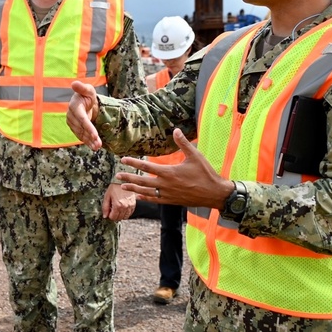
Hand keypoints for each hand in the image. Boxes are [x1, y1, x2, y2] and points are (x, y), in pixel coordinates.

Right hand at [67, 81, 101, 149]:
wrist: (85, 102)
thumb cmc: (87, 95)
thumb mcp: (88, 90)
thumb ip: (83, 87)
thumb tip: (74, 83)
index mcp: (74, 106)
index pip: (81, 119)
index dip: (88, 127)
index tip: (95, 135)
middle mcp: (70, 116)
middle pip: (81, 128)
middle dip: (90, 136)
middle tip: (99, 144)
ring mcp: (71, 123)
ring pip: (81, 134)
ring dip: (89, 141)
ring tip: (98, 147)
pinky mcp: (74, 128)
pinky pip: (80, 136)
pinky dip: (87, 142)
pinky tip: (94, 147)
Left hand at [103, 183, 136, 220]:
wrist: (123, 181)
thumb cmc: (114, 188)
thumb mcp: (107, 196)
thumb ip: (105, 207)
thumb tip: (105, 216)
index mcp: (118, 205)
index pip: (113, 217)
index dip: (109, 215)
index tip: (108, 212)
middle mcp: (125, 207)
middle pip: (119, 218)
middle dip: (114, 216)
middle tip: (112, 210)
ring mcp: (130, 206)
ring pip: (125, 217)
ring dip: (120, 215)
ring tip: (117, 209)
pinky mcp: (133, 204)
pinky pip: (130, 213)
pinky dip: (125, 213)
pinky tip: (122, 208)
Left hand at [116, 129, 232, 208]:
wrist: (214, 193)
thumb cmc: (206, 173)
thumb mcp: (195, 156)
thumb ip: (183, 143)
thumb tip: (175, 130)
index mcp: (169, 173)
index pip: (146, 167)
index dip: (134, 162)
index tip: (123, 159)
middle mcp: (166, 185)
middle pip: (142, 181)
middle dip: (128, 178)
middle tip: (117, 176)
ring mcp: (168, 195)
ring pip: (146, 192)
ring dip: (134, 189)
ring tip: (123, 187)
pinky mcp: (172, 201)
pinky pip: (155, 200)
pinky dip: (145, 198)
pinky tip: (139, 197)